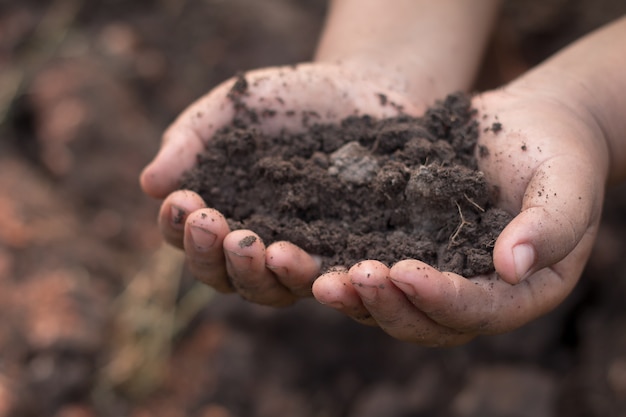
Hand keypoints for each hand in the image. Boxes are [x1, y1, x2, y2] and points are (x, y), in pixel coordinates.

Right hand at [140, 63, 422, 305]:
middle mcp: (257, 245)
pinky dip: (316, 279)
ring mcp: (302, 254)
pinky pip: (329, 278)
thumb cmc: (284, 101)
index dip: (178, 228)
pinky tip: (307, 260)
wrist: (355, 92)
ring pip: (272, 290)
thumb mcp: (232, 109)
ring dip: (258, 275)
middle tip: (213, 223)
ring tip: (260, 248)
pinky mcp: (345, 254)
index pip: (189, 238)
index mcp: (223, 215)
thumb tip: (149, 184)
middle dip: (212, 255)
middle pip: (225, 275)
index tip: (182, 201)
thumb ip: (190, 140)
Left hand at [313, 86, 608, 345]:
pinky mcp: (402, 245)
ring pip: (387, 302)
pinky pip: (368, 263)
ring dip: (351, 296)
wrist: (524, 126)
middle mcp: (469, 293)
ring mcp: (431, 272)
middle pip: (423, 322)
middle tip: (353, 276)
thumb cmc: (557, 152)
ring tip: (316, 277)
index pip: (477, 311)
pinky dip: (338, 262)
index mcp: (516, 291)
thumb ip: (551, 225)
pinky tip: (305, 248)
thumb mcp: (567, 183)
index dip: (442, 300)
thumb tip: (511, 267)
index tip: (407, 273)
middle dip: (386, 305)